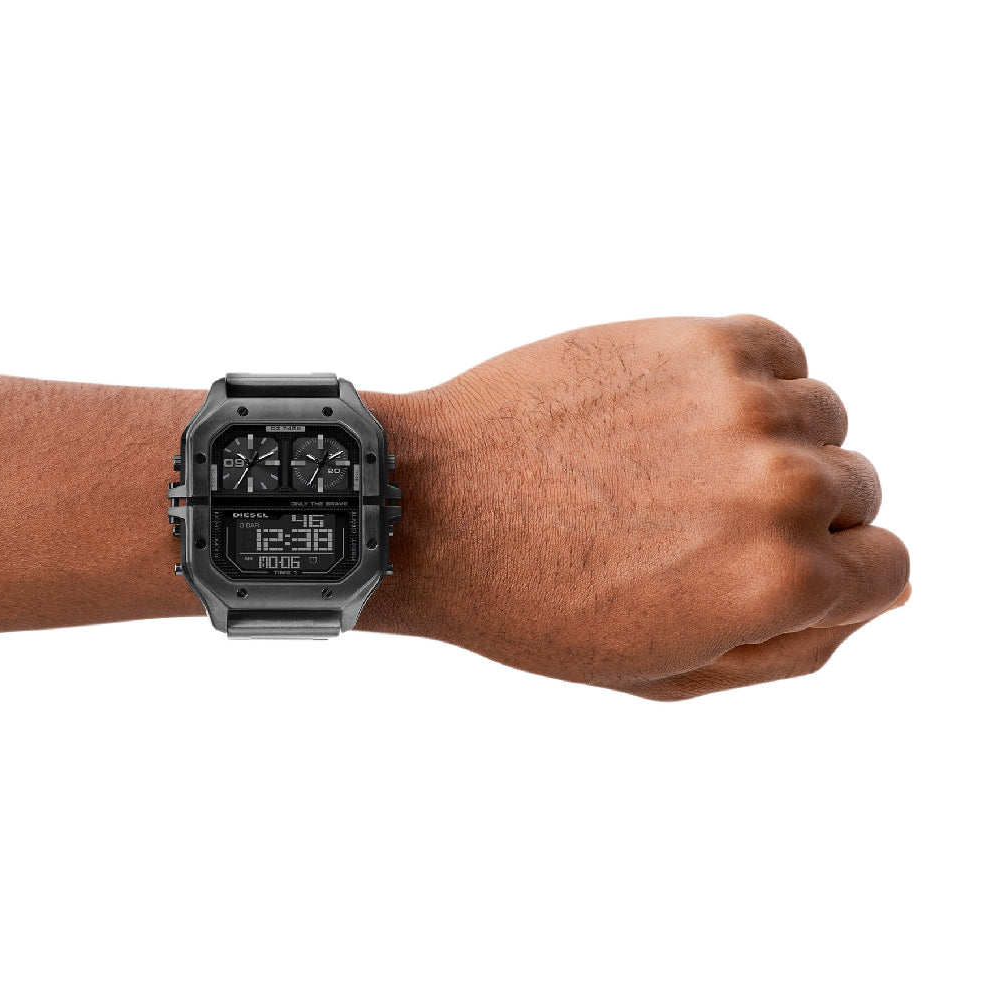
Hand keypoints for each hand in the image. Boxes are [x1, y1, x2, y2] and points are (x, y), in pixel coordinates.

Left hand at [364, 315, 909, 698]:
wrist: (437, 507)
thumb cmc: (538, 602)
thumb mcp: (671, 672)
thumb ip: (794, 645)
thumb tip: (879, 597)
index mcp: (782, 585)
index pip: (891, 569)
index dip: (839, 575)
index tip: (781, 566)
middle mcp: (781, 488)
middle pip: (858, 489)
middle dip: (799, 514)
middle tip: (703, 520)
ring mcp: (743, 403)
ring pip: (822, 418)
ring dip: (773, 443)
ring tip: (681, 465)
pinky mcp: (698, 340)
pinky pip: (780, 353)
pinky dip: (752, 381)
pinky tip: (683, 412)